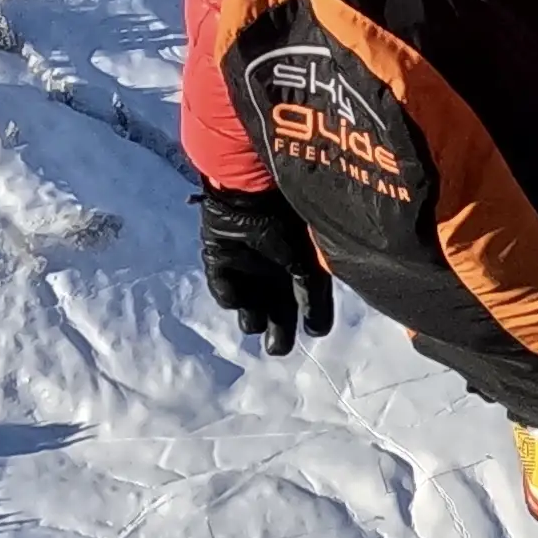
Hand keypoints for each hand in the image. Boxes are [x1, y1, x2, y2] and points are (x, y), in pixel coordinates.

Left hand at [200, 180, 334, 354]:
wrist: (250, 189)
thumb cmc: (290, 222)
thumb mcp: (311, 262)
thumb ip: (315, 296)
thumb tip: (318, 331)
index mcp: (302, 262)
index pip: (309, 298)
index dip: (311, 317)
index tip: (311, 330)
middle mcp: (275, 268)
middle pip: (278, 309)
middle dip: (279, 332)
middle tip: (277, 348)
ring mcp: (247, 265)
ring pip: (250, 306)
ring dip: (253, 318)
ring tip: (255, 320)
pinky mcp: (219, 261)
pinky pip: (223, 289)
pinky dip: (230, 295)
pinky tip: (238, 295)